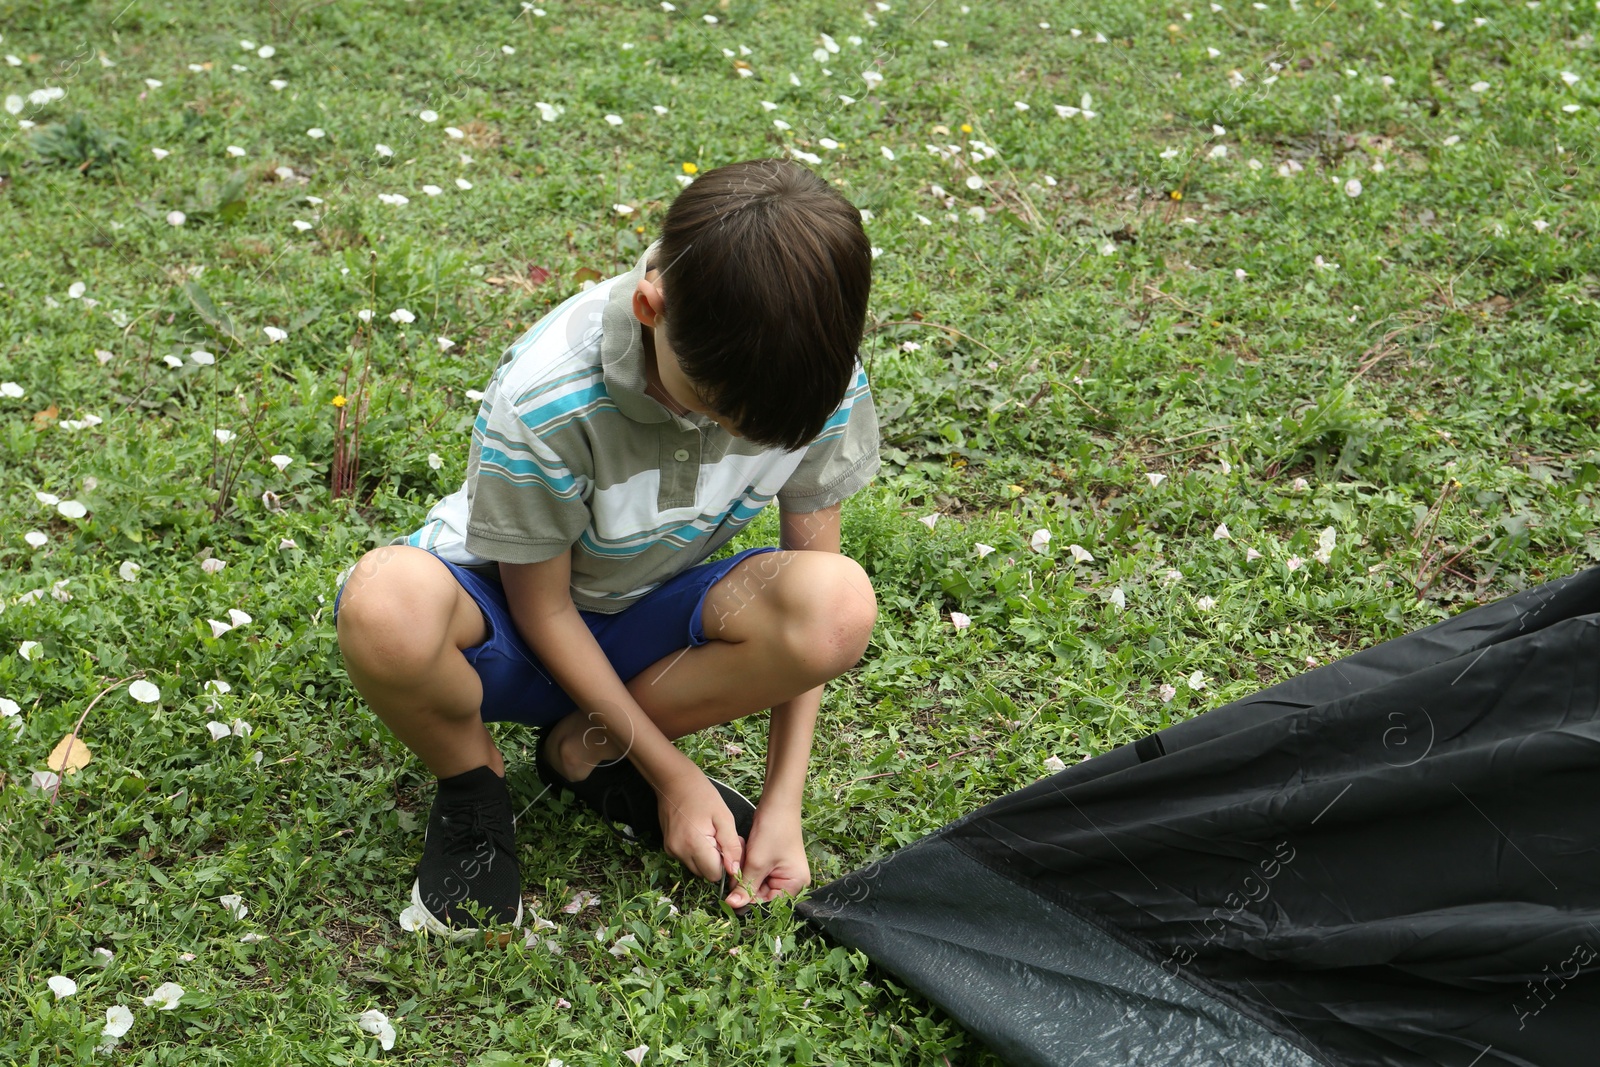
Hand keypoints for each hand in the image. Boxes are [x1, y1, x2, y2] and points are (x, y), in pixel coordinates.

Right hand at [656, 768, 743, 883]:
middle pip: (705, 874)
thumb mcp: (724, 817)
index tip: (730, 847)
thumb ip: (731, 846)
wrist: (674, 781)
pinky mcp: (668, 847)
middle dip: (716, 862)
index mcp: (694, 844)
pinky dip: (696, 853)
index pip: (715, 875)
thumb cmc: (702, 795)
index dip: (726, 864)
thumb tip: (734, 870)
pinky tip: (698, 834)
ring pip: (696, 868)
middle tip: (720, 838)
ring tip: (710, 834)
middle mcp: (679, 852)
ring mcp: (671, 851)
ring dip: (706, 858)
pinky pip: (687, 859)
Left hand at [725, 804, 809, 909]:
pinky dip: (746, 863)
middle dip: (744, 882)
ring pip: (754, 882)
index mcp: (794, 885)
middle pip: (760, 894)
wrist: (778, 802)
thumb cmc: (774, 831)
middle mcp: (790, 881)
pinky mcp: (772, 862)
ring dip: (744, 871)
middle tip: (736, 867)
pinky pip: (755, 871)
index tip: (730, 896)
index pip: (767, 904)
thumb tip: (732, 905)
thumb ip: (745, 886)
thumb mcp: (757, 862)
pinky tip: (745, 850)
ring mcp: (781, 871)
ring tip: (743, 854)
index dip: (748, 900)